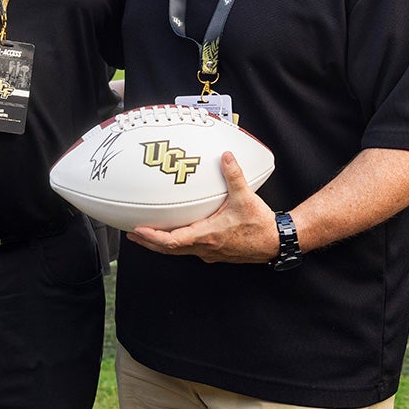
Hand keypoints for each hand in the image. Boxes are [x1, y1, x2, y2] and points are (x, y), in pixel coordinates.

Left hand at [127, 151, 279, 263]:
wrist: (275, 242)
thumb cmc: (260, 224)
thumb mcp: (245, 197)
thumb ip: (234, 175)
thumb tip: (226, 156)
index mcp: (207, 235)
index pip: (172, 241)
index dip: (152, 237)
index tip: (137, 230)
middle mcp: (205, 248)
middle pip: (169, 250)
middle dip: (148, 242)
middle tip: (132, 234)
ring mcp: (209, 253)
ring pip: (179, 251)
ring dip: (160, 244)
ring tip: (146, 235)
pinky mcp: (215, 253)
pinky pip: (189, 250)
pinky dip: (176, 244)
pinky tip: (174, 234)